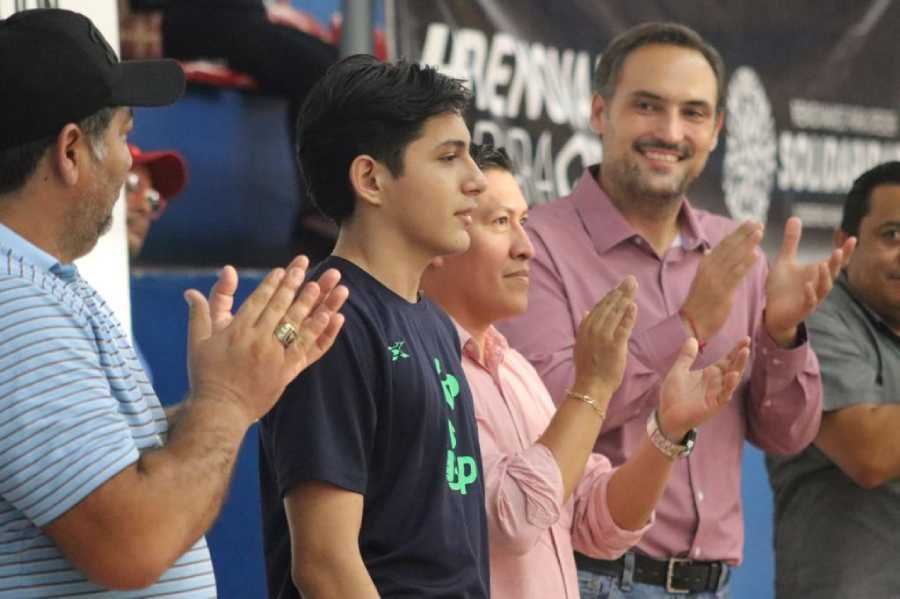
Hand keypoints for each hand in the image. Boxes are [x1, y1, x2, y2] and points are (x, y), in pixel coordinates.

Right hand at [184, 255, 348, 424]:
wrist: (220, 411)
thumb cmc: (206, 375)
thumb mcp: (197, 341)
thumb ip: (201, 312)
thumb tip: (191, 290)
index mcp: (237, 330)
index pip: (259, 300)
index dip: (272, 283)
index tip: (283, 270)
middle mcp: (258, 340)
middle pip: (280, 307)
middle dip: (294, 284)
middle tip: (306, 266)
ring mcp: (275, 356)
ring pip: (297, 324)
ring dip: (311, 302)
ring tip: (322, 285)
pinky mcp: (287, 371)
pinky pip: (307, 348)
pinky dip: (320, 332)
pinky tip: (331, 317)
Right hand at [571, 276, 637, 403]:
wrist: (590, 386)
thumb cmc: (587, 367)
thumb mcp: (580, 344)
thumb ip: (584, 326)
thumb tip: (586, 311)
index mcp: (585, 328)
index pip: (600, 307)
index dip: (611, 295)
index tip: (620, 286)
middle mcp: (593, 329)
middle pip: (609, 306)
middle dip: (620, 291)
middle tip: (631, 279)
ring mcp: (604, 337)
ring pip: (616, 313)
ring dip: (626, 298)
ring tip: (633, 286)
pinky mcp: (615, 345)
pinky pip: (623, 327)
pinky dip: (628, 316)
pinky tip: (633, 305)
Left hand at [657, 337, 750, 439]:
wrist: (667, 415)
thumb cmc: (673, 395)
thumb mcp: (678, 371)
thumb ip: (686, 356)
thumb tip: (692, 338)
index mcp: (710, 374)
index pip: (727, 360)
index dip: (735, 350)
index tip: (745, 338)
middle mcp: (717, 382)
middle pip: (733, 367)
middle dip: (740, 356)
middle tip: (747, 343)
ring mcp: (717, 393)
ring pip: (732, 379)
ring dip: (738, 367)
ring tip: (744, 353)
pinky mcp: (715, 404)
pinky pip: (725, 394)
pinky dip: (729, 385)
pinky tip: (732, 375)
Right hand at [681, 221, 762, 339]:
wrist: (690, 323)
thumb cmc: (699, 303)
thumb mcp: (703, 280)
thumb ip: (711, 265)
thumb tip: (713, 251)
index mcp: (705, 264)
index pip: (723, 244)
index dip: (737, 232)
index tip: (750, 223)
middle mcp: (709, 268)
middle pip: (729, 247)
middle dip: (743, 233)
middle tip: (757, 221)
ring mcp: (715, 279)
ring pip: (733, 257)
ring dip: (747, 244)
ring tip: (760, 232)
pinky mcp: (722, 291)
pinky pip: (735, 275)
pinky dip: (745, 264)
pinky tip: (756, 255)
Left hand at [764, 217, 855, 345]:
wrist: (772, 312)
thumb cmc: (782, 287)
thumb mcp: (785, 260)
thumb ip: (792, 241)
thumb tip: (795, 217)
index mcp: (817, 273)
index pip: (835, 261)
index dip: (845, 251)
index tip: (852, 238)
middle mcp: (818, 285)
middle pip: (832, 273)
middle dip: (836, 263)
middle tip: (838, 251)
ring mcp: (812, 298)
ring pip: (823, 288)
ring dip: (824, 277)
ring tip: (823, 265)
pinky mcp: (802, 309)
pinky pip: (809, 302)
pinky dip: (809, 294)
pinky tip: (807, 286)